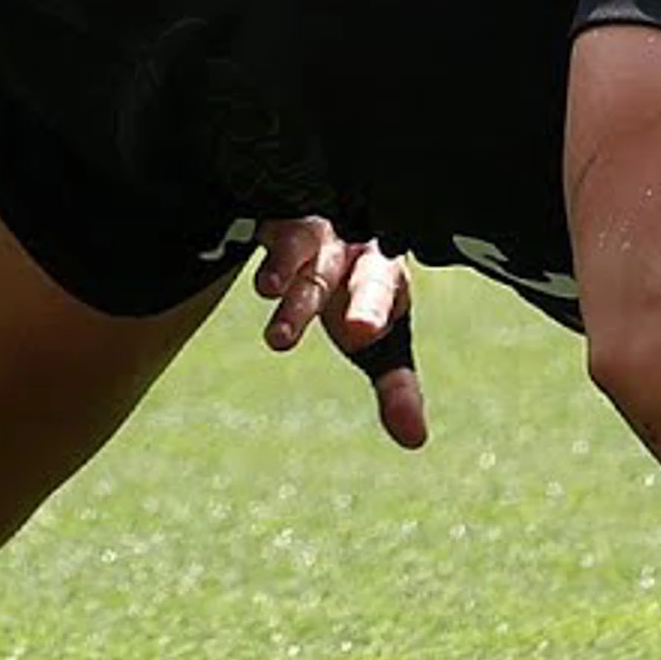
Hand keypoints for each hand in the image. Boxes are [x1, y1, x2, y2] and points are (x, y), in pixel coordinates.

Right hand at [245, 217, 426, 450]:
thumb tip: (415, 441)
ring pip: (300, 248)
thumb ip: (397, 387)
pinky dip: (256, 237)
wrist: (338, 224)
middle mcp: (348, 250)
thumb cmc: (362, 291)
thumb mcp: (381, 339)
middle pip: (340, 274)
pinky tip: (245, 252)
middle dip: (333, 298)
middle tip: (340, 326)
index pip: (379, 294)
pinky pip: (265, 223)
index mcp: (382, 276)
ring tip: (269, 288)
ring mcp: (309, 231)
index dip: (371, 312)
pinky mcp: (272, 218)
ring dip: (283, 267)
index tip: (362, 333)